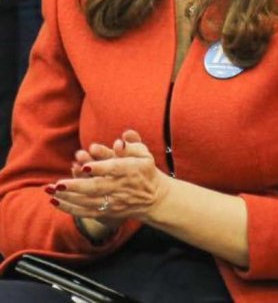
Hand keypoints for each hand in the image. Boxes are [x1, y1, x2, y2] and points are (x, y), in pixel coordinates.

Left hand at [49, 130, 171, 223]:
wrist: (154, 198)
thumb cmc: (145, 170)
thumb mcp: (144, 153)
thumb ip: (132, 143)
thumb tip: (123, 136)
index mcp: (132, 170)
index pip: (115, 168)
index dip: (100, 168)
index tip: (84, 166)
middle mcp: (122, 187)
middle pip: (98, 187)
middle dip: (77, 186)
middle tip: (58, 183)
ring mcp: (115, 201)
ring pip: (89, 201)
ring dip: (68, 197)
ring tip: (51, 190)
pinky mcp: (108, 212)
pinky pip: (86, 212)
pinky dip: (70, 208)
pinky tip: (55, 202)